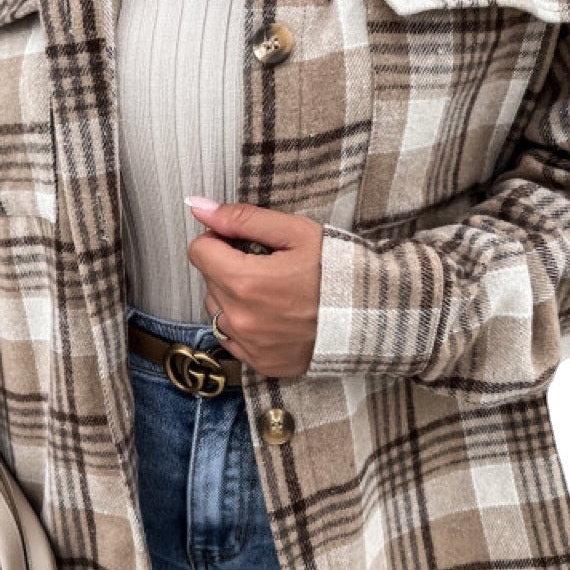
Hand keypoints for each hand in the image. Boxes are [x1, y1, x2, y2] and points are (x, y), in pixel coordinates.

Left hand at [185, 198, 322, 377]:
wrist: (370, 316)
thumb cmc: (337, 270)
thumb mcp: (296, 232)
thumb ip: (243, 218)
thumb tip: (199, 206)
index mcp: (245, 281)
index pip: (199, 251)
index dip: (219, 239)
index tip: (242, 242)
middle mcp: (240, 318)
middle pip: (208, 280)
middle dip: (229, 267)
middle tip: (266, 265)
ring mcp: (249, 345)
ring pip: (216, 310)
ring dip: (233, 296)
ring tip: (271, 292)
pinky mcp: (259, 362)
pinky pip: (231, 338)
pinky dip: (243, 324)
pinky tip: (271, 315)